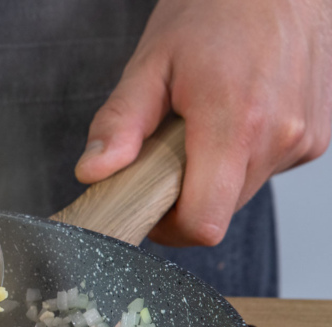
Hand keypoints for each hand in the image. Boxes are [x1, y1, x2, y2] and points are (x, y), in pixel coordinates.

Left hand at [74, 0, 331, 246]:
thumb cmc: (218, 7)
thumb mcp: (152, 62)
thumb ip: (120, 123)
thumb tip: (94, 172)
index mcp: (235, 123)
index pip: (203, 224)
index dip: (168, 228)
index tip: (147, 205)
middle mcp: (279, 137)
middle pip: (219, 211)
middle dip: (185, 195)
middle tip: (168, 151)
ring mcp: (304, 139)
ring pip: (242, 193)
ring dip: (214, 174)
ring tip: (203, 123)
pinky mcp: (316, 138)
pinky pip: (266, 170)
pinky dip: (242, 156)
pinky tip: (235, 114)